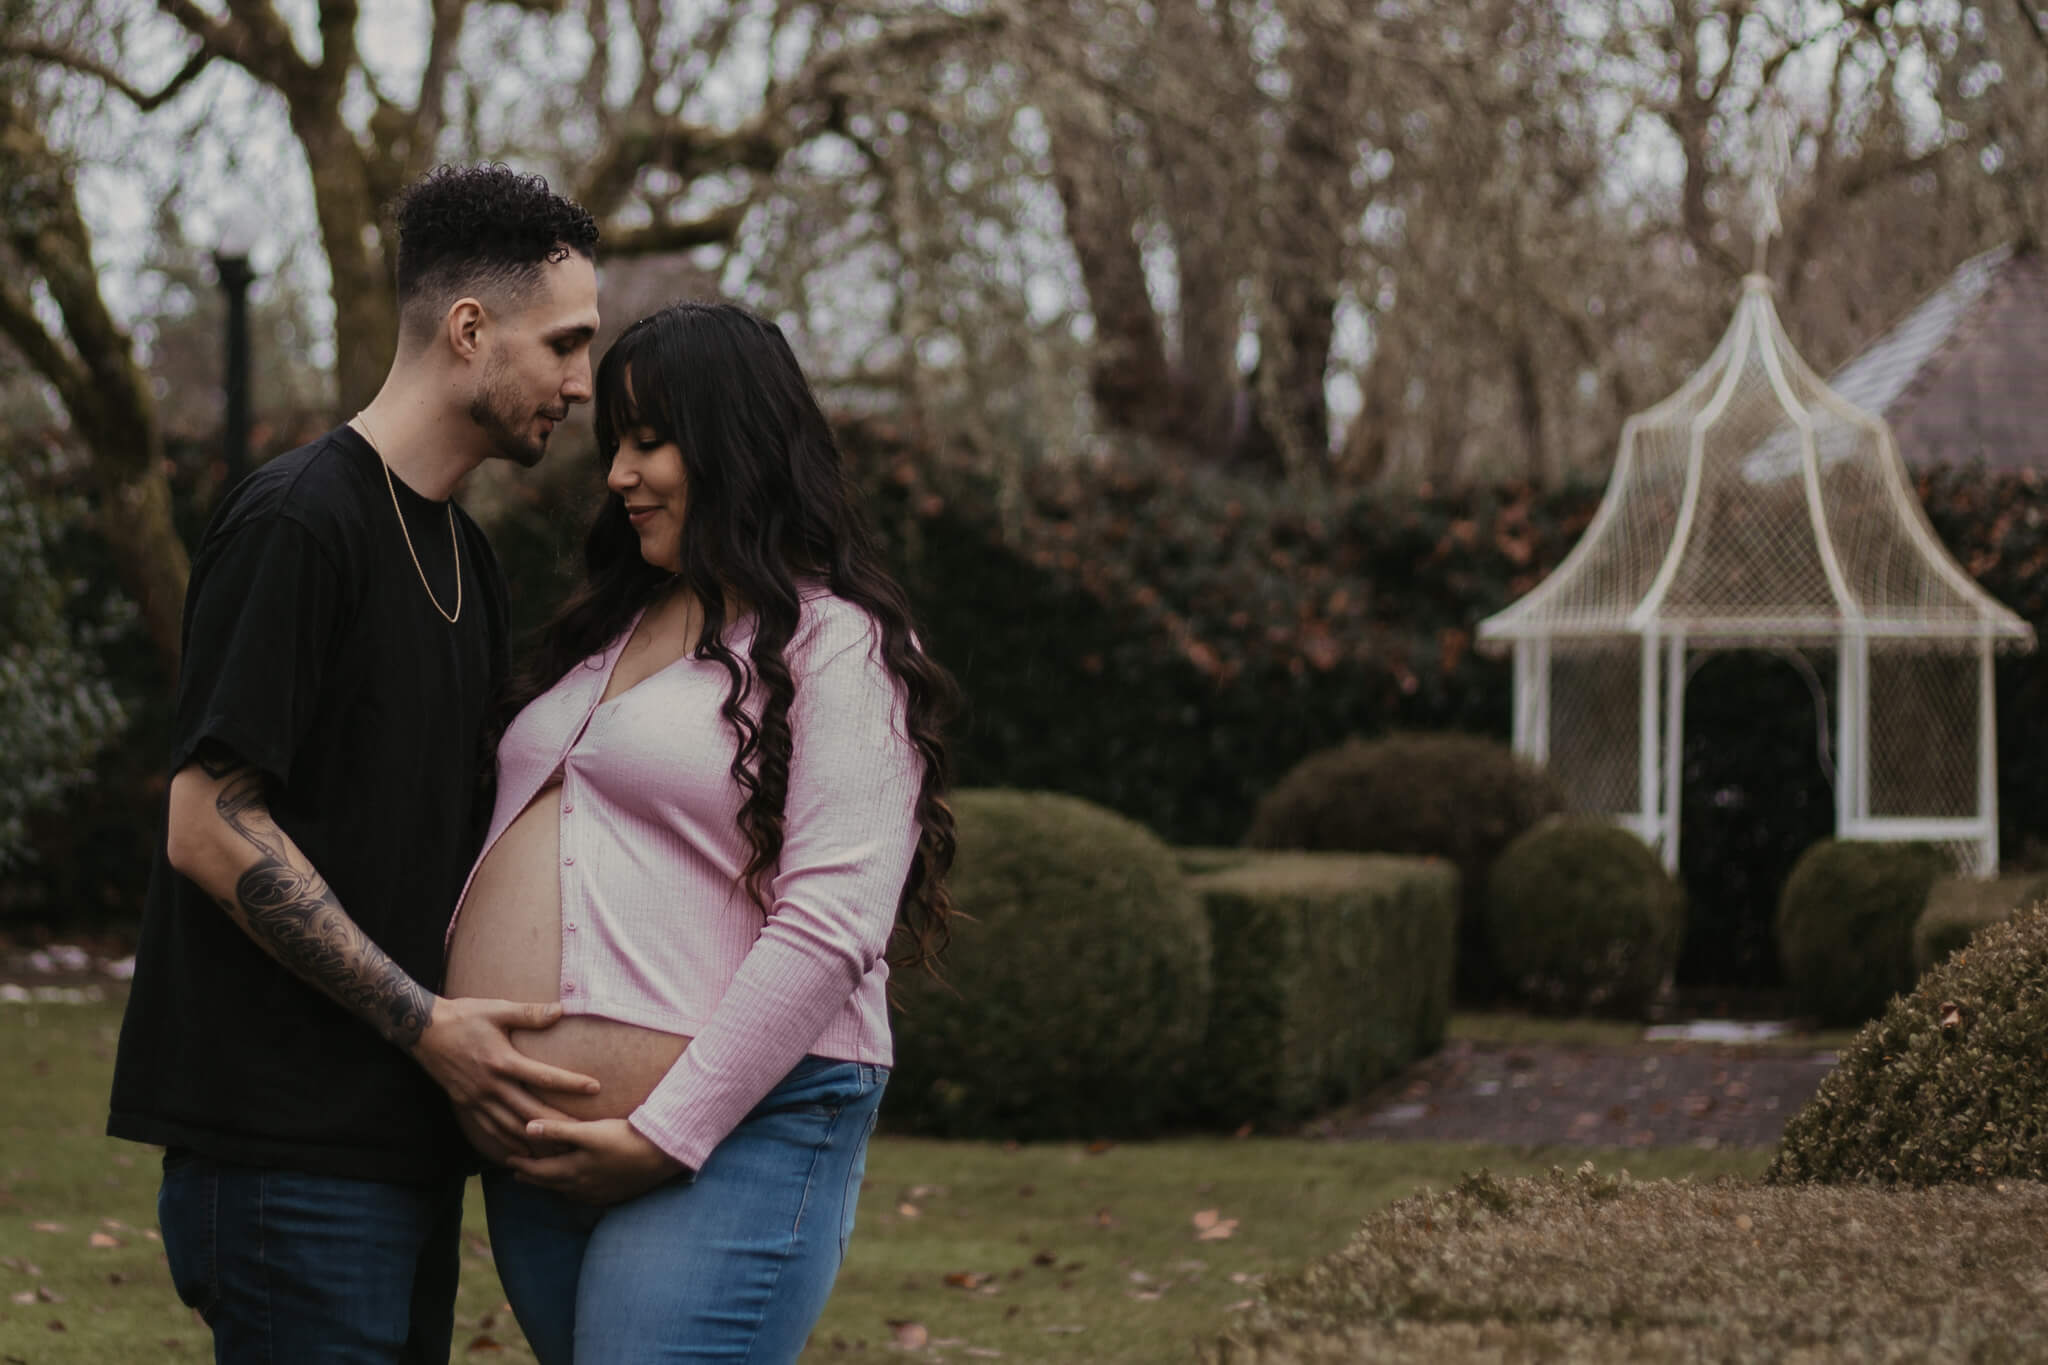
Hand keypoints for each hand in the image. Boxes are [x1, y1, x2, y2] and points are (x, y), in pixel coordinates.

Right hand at [410, 997, 600, 1160]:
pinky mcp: (465, 1105)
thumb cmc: (463, 1016)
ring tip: (556, 1152)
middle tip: (581, 1135)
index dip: (570, 1083)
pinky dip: (505, 1144)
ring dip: (533, 1141)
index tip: (594, 1088)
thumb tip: (561, 1010)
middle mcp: (490, 1085)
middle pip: (529, 1111)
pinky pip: (488, 1130)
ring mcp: (476, 1099)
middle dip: (556, 1125)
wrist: (422, 1031)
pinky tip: (520, 1152)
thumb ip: (529, 1013)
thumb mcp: (496, 1009)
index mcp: (502, 1061)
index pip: (543, 1076)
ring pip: (509, 1127)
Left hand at [504, 1117, 684, 1205]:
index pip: (538, 1172)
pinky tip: (579, 1186)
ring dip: (552, 1185)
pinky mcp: (614, 1193)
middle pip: (550, 1184)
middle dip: (532, 1178)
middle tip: (518, 1175)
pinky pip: (585, 1196)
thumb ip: (557, 1131)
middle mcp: (582, 1187)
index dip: (521, 1166)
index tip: (507, 1160)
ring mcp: (599, 1193)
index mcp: (572, 1172)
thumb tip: (527, 1128)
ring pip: (567, 1192)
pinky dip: (573, 1190)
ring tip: (546, 1179)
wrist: (661, 1156)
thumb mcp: (589, 1132)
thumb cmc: (624, 1140)